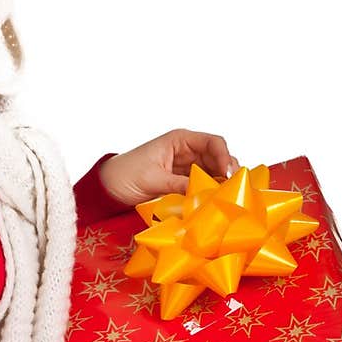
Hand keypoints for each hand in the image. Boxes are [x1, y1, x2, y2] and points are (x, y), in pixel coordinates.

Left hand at [99, 129, 240, 208]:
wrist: (109, 187)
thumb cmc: (126, 174)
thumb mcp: (154, 179)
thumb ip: (179, 185)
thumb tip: (202, 194)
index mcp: (180, 140)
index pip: (213, 142)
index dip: (224, 156)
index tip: (228, 174)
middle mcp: (187, 151)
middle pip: (218, 158)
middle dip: (227, 172)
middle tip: (233, 189)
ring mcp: (187, 167)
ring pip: (213, 172)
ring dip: (221, 183)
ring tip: (226, 197)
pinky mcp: (184, 182)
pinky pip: (203, 185)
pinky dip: (210, 192)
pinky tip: (214, 201)